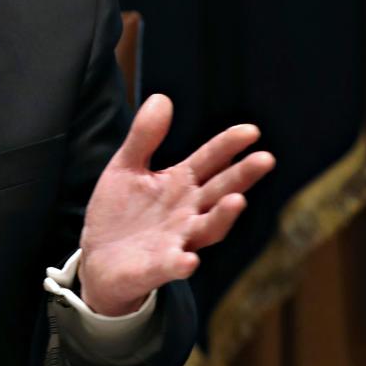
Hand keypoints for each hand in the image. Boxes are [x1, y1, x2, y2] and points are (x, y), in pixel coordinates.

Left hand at [78, 94, 274, 315]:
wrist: (100, 260)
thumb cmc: (121, 213)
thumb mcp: (126, 167)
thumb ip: (144, 137)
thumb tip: (162, 97)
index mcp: (179, 185)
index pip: (209, 161)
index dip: (228, 146)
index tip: (251, 131)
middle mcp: (186, 212)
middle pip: (219, 192)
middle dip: (241, 177)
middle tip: (265, 159)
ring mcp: (176, 241)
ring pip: (207, 229)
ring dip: (222, 216)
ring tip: (237, 200)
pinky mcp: (157, 267)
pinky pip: (172, 266)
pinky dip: (181, 263)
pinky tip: (189, 259)